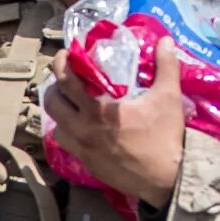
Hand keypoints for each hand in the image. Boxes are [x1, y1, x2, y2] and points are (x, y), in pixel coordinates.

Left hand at [42, 43, 185, 208]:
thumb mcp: (168, 97)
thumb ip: (165, 65)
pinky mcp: (86, 163)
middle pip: (52, 103)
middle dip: (56, 86)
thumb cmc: (165, 137)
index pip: (66, 81)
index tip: (67, 54)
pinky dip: (68, 130)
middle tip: (68, 78)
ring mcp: (82, 149)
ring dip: (60, 110)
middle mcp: (83, 130)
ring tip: (73, 102)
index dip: (62, 63)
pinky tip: (82, 125)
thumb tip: (165, 41)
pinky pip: (66, 144)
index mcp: (98, 110)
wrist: (166, 179)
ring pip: (56, 125)